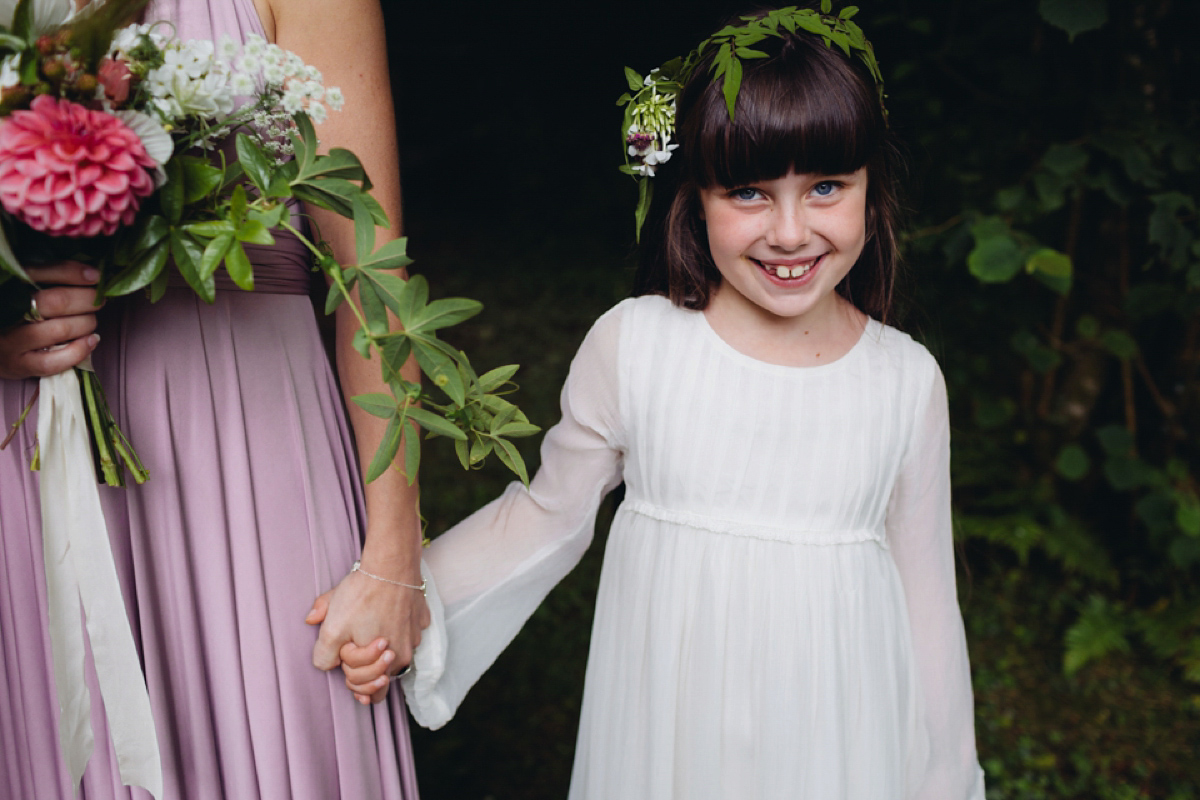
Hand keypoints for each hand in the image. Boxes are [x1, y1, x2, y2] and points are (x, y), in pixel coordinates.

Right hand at [0, 262, 102, 379]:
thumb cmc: (17, 313)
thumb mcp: (25, 290)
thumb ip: (49, 278)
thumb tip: (91, 274)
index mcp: (6, 288)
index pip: (38, 274)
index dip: (72, 273)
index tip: (95, 275)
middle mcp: (5, 313)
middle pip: (55, 302)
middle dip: (86, 300)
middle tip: (98, 300)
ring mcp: (11, 341)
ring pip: (59, 329)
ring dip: (85, 323)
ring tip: (90, 320)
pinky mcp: (19, 365)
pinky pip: (54, 361)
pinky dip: (80, 350)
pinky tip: (91, 340)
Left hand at [306, 558, 429, 703]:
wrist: (391, 564)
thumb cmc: (362, 597)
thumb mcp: (331, 629)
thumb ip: (323, 655)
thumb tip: (325, 661)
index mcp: (385, 664)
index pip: (369, 692)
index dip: (351, 676)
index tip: (345, 657)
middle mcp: (406, 655)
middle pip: (383, 674)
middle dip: (366, 665)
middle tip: (354, 643)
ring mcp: (416, 636)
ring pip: (395, 650)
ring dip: (381, 645)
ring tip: (368, 623)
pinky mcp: (421, 618)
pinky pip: (406, 629)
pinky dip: (395, 625)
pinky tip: (384, 610)